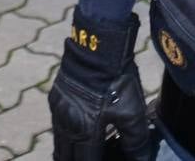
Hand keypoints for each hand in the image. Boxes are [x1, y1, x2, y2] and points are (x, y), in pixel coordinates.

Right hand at [48, 11, 154, 160]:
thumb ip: (135, 141)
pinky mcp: (55, 96)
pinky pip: (57, 125)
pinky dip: (65, 135)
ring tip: (80, 155)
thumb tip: (139, 160)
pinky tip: (76, 133)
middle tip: (89, 160)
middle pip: (66, 157)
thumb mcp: (132, 112)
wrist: (98, 45)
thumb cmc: (116, 80)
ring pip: (59, 142)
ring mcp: (58, 110)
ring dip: (69, 152)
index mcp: (83, 132)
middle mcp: (66, 125)